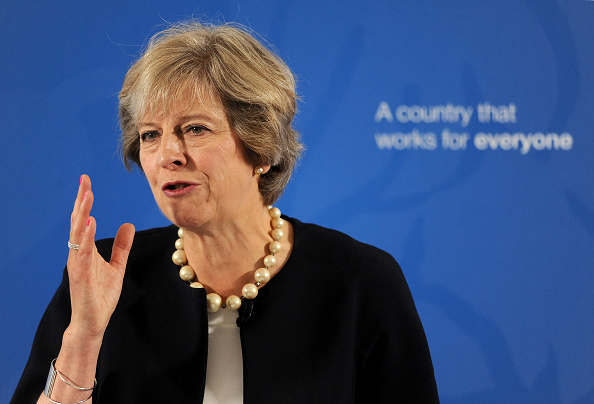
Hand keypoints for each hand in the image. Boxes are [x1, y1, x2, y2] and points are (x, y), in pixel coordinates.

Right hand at [66, 174, 134, 339]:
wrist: (93, 322)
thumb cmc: (101, 296)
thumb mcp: (117, 266)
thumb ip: (122, 246)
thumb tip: (129, 225)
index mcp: (86, 249)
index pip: (84, 220)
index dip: (85, 201)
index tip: (86, 181)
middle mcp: (79, 253)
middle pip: (78, 221)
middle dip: (81, 200)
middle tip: (84, 179)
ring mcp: (78, 264)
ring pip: (78, 234)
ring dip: (82, 214)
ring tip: (87, 196)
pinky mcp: (81, 276)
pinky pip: (82, 253)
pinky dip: (86, 237)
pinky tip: (90, 223)